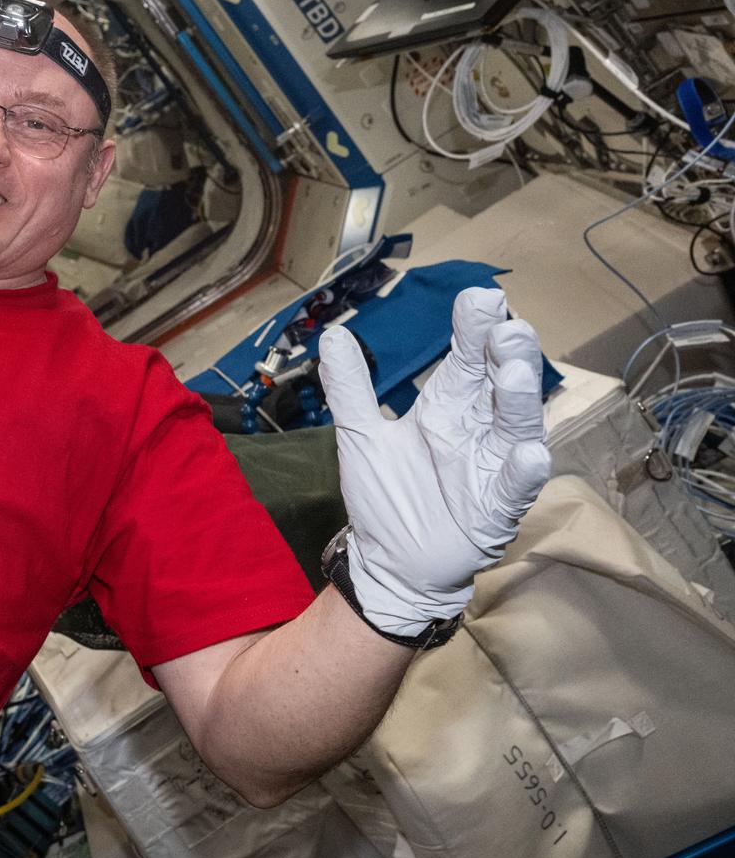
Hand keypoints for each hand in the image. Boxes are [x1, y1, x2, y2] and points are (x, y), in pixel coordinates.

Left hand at [317, 287, 553, 635]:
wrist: (392, 561)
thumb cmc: (387, 497)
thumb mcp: (360, 436)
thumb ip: (351, 388)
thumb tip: (331, 334)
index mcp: (448, 408)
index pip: (466, 359)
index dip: (473, 329)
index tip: (479, 296)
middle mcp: (478, 430)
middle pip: (499, 384)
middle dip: (506, 353)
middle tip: (507, 325)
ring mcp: (492, 468)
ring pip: (514, 427)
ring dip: (519, 400)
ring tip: (514, 370)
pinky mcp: (496, 510)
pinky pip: (515, 488)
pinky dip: (522, 471)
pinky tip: (527, 453)